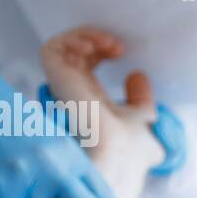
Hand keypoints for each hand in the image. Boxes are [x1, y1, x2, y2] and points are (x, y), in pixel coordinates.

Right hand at [39, 26, 162, 178]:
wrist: (119, 161)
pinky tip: (94, 46)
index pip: (86, 65)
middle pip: (72, 53)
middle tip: (117, 46)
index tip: (122, 52)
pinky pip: (51, 50)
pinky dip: (73, 38)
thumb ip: (141, 100)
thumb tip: (138, 76)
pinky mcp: (57, 83)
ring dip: (86, 35)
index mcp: (90, 101)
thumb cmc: (132, 154)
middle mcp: (73, 95)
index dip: (101, 50)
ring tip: (108, 44)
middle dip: (95, 39)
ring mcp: (63, 89)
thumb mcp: (145, 120)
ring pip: (60, 48)